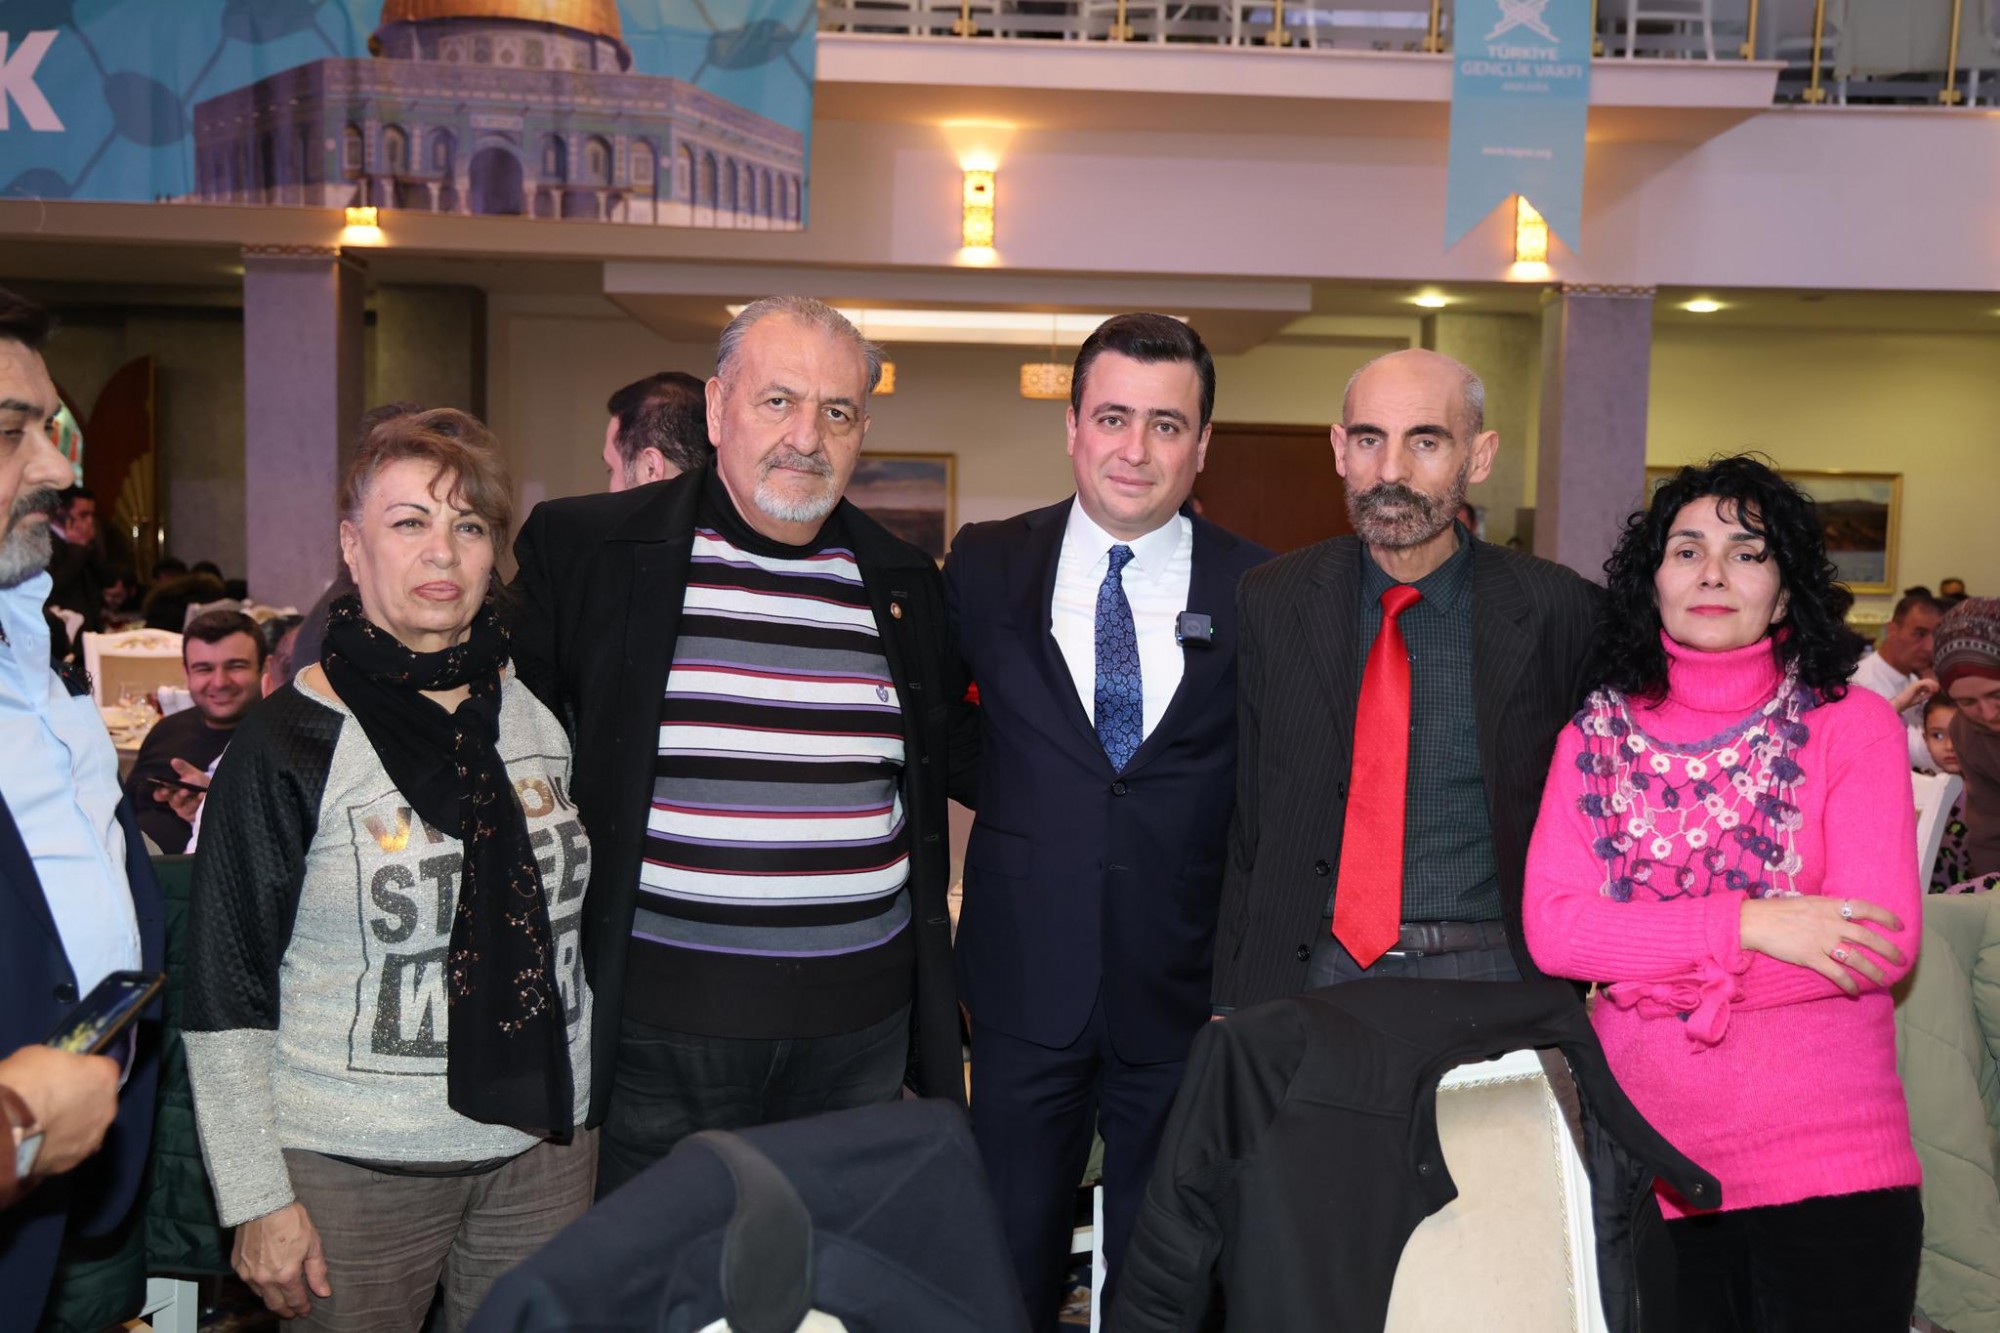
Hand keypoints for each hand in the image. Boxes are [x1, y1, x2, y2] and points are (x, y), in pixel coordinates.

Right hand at [0, 1045, 120, 1176]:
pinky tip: (39, 1145)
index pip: (104, 1069)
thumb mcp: (40, 1057)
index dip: (85, 1072)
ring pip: (89, 1129)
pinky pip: (70, 1151)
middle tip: (56, 1102)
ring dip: (74, 1126)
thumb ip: (60, 1067)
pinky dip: (59, 1148)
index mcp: (103, 1077)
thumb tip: (57, 1073)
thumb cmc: (22, 1083)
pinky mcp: (74, 1162)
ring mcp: (94, 1138)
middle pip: (100, 1101)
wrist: (3, 1127)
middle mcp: (108, 1108)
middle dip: (83, 1100)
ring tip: (46, 1128)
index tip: (67, 1075)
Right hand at [151, 759, 209, 823]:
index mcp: (170, 792)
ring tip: (200, 793)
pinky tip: (204, 796)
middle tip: (184, 790)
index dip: (160, 793)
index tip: (165, 788)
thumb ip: (183, 768)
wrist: (214, 790)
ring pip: (185, 807)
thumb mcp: (191, 773)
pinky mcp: (192, 815)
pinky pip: (194, 811)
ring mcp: (184, 809)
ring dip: (193, 800)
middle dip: (178, 796)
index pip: (160, 795)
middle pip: (172, 801)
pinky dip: (199, 803)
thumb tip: (174, 760)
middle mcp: (175, 802)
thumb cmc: (198, 782)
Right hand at [233, 1202, 332, 1318]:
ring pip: (261, 1295)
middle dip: (286, 1311)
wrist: (263, 1203)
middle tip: (293, 1312)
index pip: (295, 1300)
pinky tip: (266, 1281)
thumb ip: (317, 1271)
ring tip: (281, 1297)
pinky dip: (258, 1285)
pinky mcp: (237, 1265)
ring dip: (271, 1299)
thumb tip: (323, 1292)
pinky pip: (249, 1282)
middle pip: (275, 1304)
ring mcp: (248, 1273)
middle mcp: (264, 1279)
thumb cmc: (290, 1220)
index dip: (302, 1308)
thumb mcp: (312, 1244)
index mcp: (286, 1275)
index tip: (305, 1311)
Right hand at [1739, 896, 1904, 995]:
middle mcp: (1830, 923)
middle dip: (1888, 950)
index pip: (1866, 909)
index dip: (1886, 917)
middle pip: (1867, 937)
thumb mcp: (1806, 902)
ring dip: (1873, 971)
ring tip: (1884, 980)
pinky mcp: (1811, 957)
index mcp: (1829, 906)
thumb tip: (1841, 914)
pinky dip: (1847, 984)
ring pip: (1856, 958)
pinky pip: (1835, 973)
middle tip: (1900, 960)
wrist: (1754, 921)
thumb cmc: (1777, 910)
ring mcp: (1821, 941)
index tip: (1899, 926)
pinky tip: (1854, 992)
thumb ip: (1826, 909)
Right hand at [1890, 675, 1937, 714]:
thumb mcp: (1921, 698)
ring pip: (1928, 680)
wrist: (1901, 703)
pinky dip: (1930, 686)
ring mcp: (1916, 683)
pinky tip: (1931, 690)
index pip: (1928, 683)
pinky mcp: (1915, 685)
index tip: (1936, 691)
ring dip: (1933, 685)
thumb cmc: (1909, 702)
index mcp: (1918, 687)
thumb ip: (1927, 695)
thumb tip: (1934, 692)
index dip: (1934, 686)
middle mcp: (1917, 684)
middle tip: (1937, 690)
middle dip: (1935, 684)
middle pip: (1929, 680)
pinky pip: (1925, 682)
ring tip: (1935, 690)